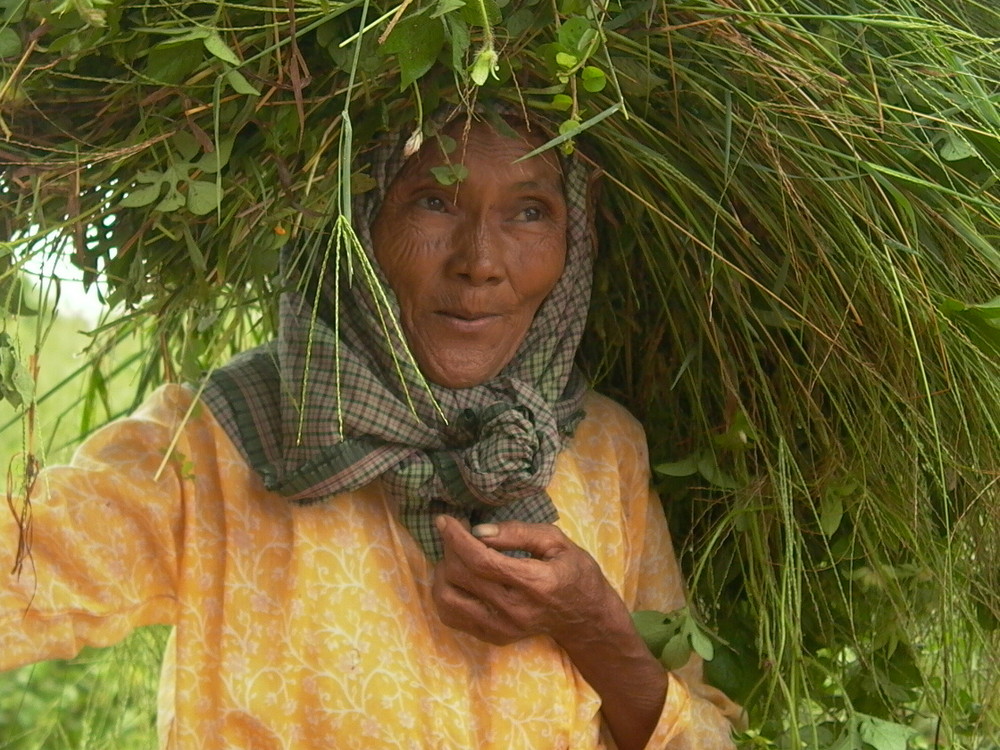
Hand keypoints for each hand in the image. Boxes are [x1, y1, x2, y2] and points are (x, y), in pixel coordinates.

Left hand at [431, 515, 615, 647]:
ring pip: (448, 600)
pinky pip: (451, 617)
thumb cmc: (573, 572)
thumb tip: (479, 531)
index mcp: (535, 583)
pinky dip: (446, 593)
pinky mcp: (493, 637)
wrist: (585, 617)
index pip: (482, 561)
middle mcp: (515, 610)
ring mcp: (502, 628)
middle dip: (450, 548)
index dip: (457, 538)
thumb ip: (518, 533)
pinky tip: (458, 578)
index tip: (444, 520)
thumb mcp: (556, 541)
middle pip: (462, 576)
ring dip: (443, 572)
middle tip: (457, 532)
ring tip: (456, 557)